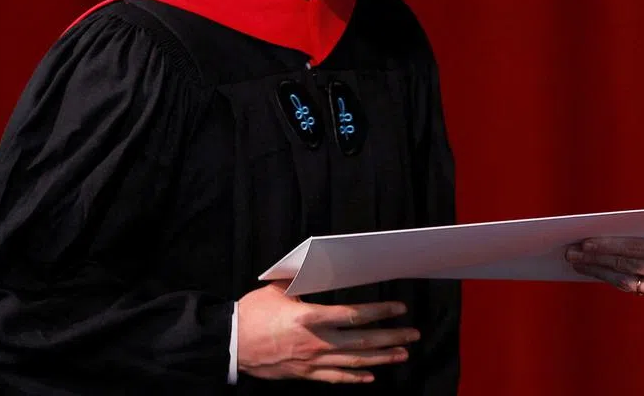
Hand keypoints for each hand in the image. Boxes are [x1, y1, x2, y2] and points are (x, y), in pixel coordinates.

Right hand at [236, 283, 419, 382]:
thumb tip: (318, 265)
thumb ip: (303, 280)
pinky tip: (371, 376)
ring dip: (381, 358)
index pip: (354, 315)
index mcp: (310, 317)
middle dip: (390, 338)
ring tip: (403, 354)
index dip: (379, 312)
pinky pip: (335, 379)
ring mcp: (311, 361)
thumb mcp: (278, 289)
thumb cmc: (252, 313)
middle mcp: (315, 342)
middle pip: (361, 342)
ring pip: (354, 363)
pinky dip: (355, 379)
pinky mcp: (304, 374)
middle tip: (412, 334)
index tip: (399, 309)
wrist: (230, 344)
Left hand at [565, 229, 643, 314]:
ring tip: (580, 264)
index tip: (583, 241)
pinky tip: (607, 274)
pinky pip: (641, 291)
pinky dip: (622, 280)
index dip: (605, 245)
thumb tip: (636, 239)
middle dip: (594, 260)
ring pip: (627, 282)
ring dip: (602, 273)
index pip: (631, 249)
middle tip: (570, 253)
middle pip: (624, 267)